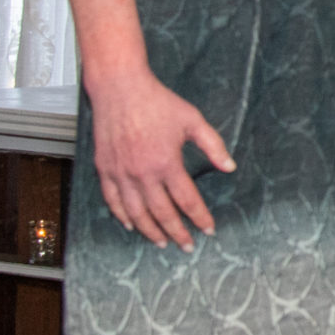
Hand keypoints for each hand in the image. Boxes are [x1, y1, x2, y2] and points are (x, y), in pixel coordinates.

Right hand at [86, 66, 233, 248]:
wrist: (119, 88)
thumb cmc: (157, 102)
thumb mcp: (192, 120)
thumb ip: (213, 145)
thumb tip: (230, 167)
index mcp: (166, 162)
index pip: (187, 200)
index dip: (199, 217)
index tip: (208, 229)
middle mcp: (142, 172)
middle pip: (162, 213)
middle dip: (177, 233)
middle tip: (187, 246)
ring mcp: (121, 172)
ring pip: (136, 213)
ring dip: (149, 231)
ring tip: (161, 243)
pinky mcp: (105, 168)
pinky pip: (112, 200)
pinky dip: (122, 216)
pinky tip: (131, 225)